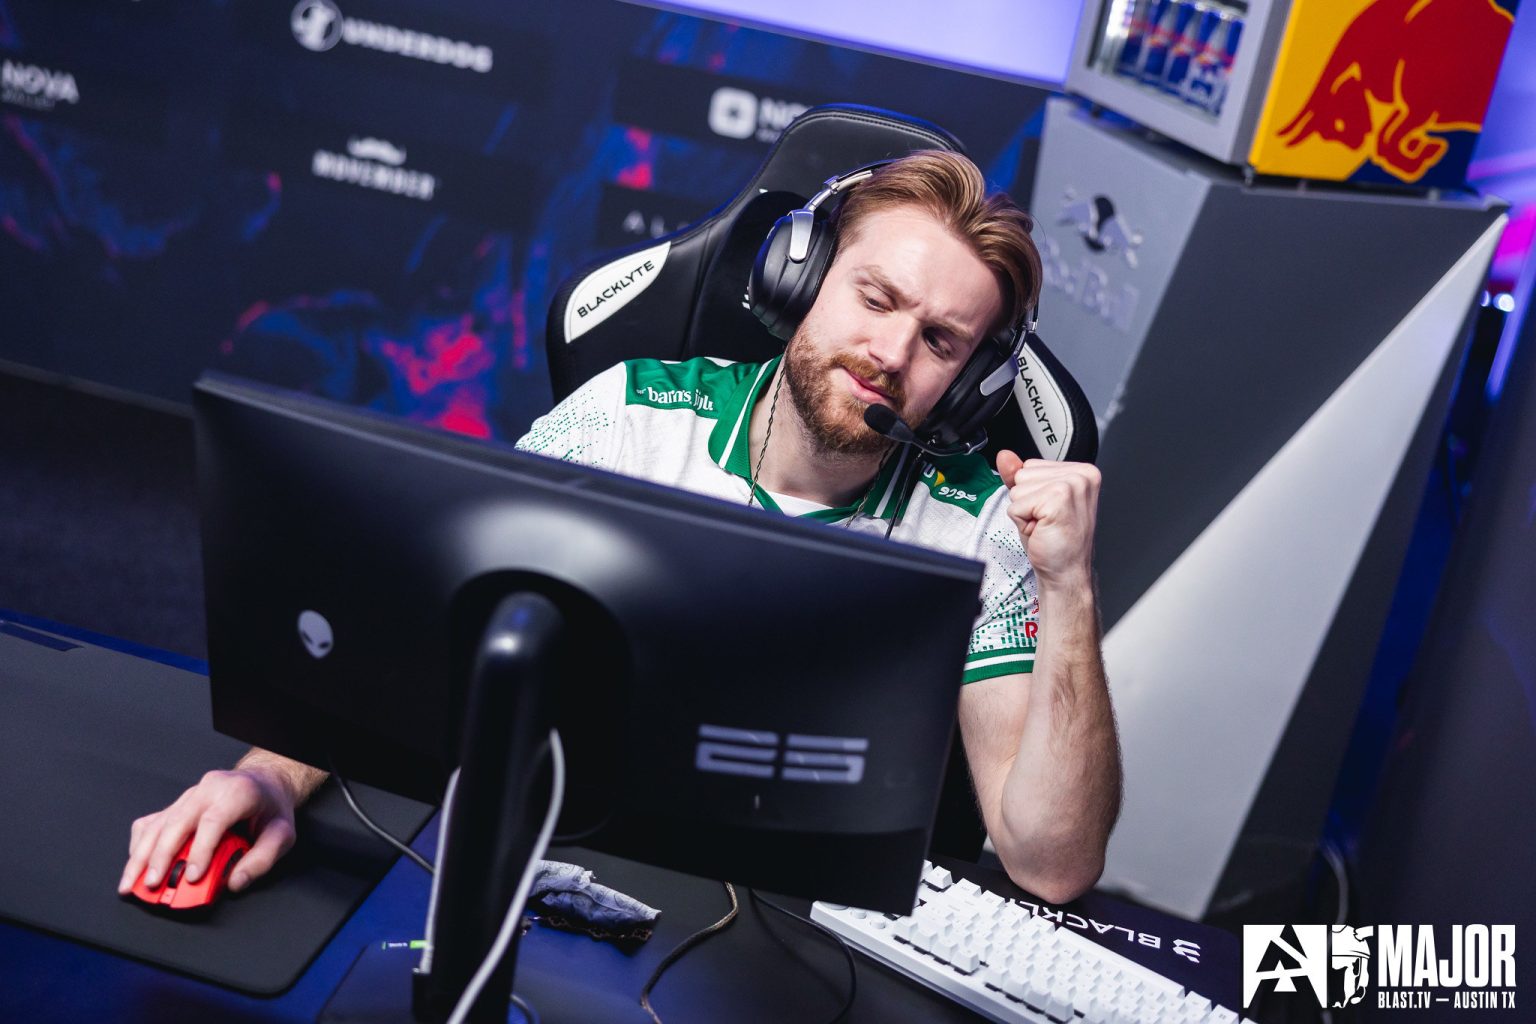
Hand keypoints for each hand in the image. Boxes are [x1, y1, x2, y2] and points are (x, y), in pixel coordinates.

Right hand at [120, 766, 297, 895]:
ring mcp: (189, 795)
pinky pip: (152, 822)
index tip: (193, 876)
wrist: (265, 783)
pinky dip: (141, 845)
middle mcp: (209, 790)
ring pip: (159, 824)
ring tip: (131, 883)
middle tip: (153, 885)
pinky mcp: (177, 804)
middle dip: (161, 856)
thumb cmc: (271, 808)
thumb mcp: (283, 833)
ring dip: (142, 856)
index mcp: (237, 792)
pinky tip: (136, 864)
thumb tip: (235, 883)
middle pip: (178, 822)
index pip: (213, 820)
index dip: (201, 850)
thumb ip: (262, 859)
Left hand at [995, 450, 1099, 588]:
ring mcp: (1071, 485)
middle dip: (1027, 502)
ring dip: (1025, 512)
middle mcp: (1080, 474)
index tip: (1049, 511)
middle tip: (1046, 521)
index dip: (1031, 493)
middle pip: (1022, 474)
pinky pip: (1016, 505)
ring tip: (1045, 526)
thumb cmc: (1055, 541)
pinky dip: (1022, 522)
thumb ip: (1019, 476)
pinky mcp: (1058, 499)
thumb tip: (1005, 456)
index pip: (1031, 465)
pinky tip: (1042, 530)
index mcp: (1080, 471)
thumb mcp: (1033, 502)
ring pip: (1018, 488)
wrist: (1066, 572)